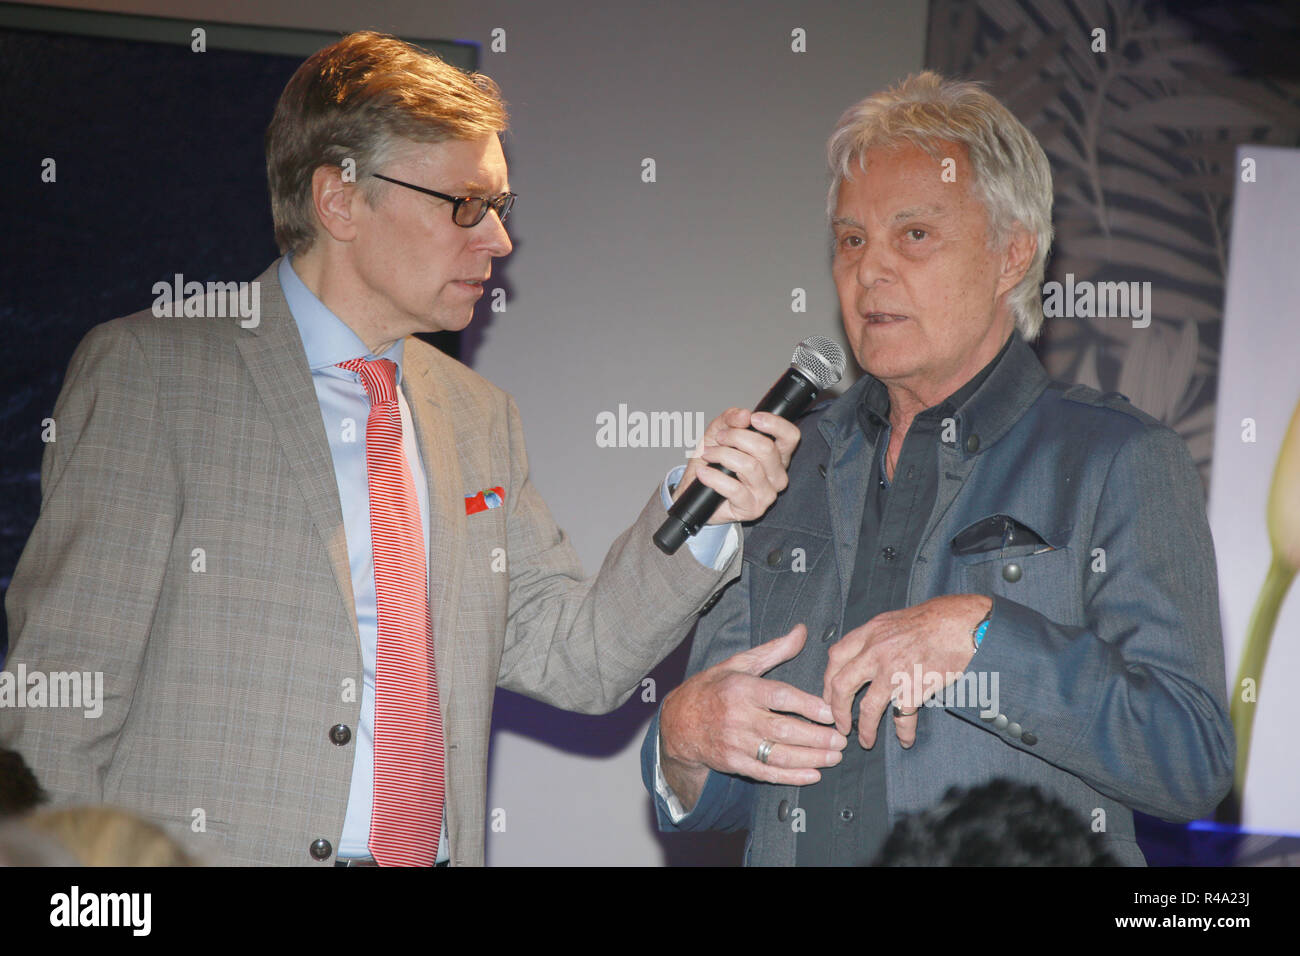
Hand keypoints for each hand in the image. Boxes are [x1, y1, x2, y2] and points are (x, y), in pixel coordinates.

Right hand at [659, 624, 845, 809]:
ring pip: (779, 754)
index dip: (807, 705)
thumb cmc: (712, 689)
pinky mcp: (734, 763)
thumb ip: (774, 650)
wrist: (678, 723)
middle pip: (784, 729)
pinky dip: (791, 776)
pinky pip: (767, 773)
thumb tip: (802, 631)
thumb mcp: (739, 663)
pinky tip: (813, 774)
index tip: (831, 712)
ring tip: (834, 756)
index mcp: (742, 688)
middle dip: (816, 737)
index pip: (780, 697)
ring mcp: (736, 743)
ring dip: (810, 758)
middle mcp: (738, 717)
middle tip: (841, 738)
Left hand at [675, 408, 799, 524]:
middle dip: (737, 437)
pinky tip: (704, 472)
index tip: (753, 419)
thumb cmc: (714, 463)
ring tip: (708, 454)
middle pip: (766, 449)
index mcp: (777, 455)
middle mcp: (777, 475)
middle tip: (720, 438)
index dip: (775, 424)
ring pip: (750, 466)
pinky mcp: (752, 509)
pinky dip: (714, 477)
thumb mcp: (719, 432)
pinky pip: (734, 489)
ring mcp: (767, 494)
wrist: (697, 490)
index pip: (790, 437)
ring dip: (722, 455)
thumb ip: (731, 419)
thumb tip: (743, 415)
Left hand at [822, 594, 990, 749]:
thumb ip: (876, 636)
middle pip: (841, 685)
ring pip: (867, 708)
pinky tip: (905, 739)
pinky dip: (903, 731)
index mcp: (870, 633)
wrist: (964, 623)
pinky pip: (902, 716)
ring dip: (864, 728)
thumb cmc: (936, 617)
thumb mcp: (895, 619)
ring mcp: (894, 671)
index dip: (828, 680)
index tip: (830, 695)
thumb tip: (865, 650)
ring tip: (866, 741)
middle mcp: (876, 652)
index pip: (835, 658)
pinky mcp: (914, 688)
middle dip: (836, 709)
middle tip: (840, 723)